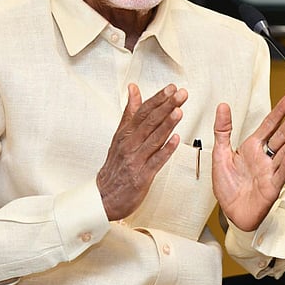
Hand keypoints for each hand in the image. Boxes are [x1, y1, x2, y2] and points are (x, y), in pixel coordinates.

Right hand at [97, 83, 186, 220]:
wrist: (104, 196)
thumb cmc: (115, 165)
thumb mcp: (119, 135)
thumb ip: (130, 112)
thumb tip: (133, 89)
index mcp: (125, 133)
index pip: (142, 111)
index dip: (158, 99)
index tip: (171, 88)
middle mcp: (130, 144)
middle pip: (149, 121)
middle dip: (166, 106)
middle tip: (180, 94)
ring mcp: (136, 160)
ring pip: (153, 139)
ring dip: (167, 124)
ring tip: (178, 111)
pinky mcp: (142, 176)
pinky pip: (156, 161)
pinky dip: (166, 150)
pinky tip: (176, 140)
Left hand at [212, 92, 284, 231]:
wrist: (231, 212)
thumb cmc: (228, 186)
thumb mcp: (220, 153)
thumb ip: (223, 130)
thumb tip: (222, 106)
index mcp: (252, 147)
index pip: (269, 125)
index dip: (279, 111)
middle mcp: (264, 158)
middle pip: (280, 136)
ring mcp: (270, 171)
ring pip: (284, 152)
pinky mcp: (271, 187)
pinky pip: (280, 173)